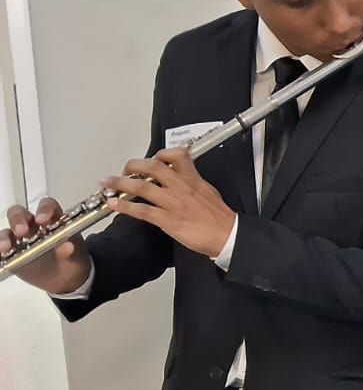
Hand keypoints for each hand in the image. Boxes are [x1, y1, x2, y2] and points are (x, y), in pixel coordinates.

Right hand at [1, 198, 92, 293]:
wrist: (65, 279)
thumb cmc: (71, 260)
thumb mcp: (75, 256)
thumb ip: (71, 250)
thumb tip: (68, 246)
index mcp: (53, 220)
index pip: (48, 206)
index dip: (44, 209)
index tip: (43, 219)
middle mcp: (34, 226)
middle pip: (21, 214)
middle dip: (18, 220)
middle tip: (21, 231)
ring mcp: (21, 239)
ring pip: (8, 231)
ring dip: (4, 237)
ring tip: (5, 247)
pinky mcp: (12, 253)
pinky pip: (1, 248)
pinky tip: (1, 255)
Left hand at [104, 149, 236, 258]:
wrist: (228, 235)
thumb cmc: (219, 217)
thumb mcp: (208, 191)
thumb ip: (192, 183)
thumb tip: (180, 179)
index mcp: (192, 179)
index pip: (176, 156)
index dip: (160, 154)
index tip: (151, 159)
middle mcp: (181, 187)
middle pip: (152, 168)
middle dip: (133, 166)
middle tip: (124, 169)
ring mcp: (173, 203)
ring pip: (142, 188)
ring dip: (120, 183)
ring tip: (107, 183)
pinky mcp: (168, 220)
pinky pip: (142, 211)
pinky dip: (124, 207)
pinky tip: (113, 204)